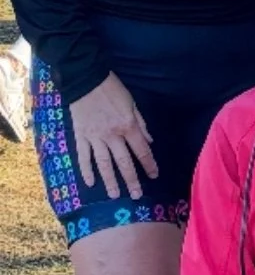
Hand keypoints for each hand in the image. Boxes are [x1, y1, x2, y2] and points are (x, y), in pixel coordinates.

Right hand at [69, 73, 157, 199]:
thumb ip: (141, 123)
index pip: (141, 151)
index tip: (154, 175)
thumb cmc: (112, 89)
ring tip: (114, 195)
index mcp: (128, 126)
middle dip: (131, 180)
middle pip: (124, 162)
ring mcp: (95, 137)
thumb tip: (149, 141)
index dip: (149, 164)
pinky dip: (86, 170)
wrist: (85, 79)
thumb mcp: (132, 103)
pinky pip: (84, 156)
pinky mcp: (81, 135)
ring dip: (109, 181)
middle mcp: (113, 135)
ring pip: (104, 164)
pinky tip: (90, 183)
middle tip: (136, 195)